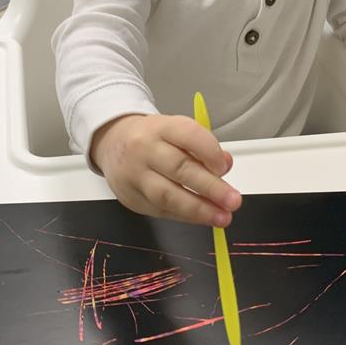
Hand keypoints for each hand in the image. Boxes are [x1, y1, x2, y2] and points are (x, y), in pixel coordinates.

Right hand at [91, 113, 241, 225]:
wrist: (112, 144)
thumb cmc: (153, 138)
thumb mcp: (176, 131)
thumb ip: (202, 146)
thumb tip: (225, 165)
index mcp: (160, 127)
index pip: (188, 135)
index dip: (209, 152)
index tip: (225, 167)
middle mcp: (144, 149)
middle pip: (179, 168)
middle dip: (210, 187)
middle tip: (233, 201)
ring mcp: (135, 175)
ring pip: (168, 195)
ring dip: (199, 209)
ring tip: (222, 217)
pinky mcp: (131, 198)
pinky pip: (161, 210)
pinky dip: (185, 216)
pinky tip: (202, 217)